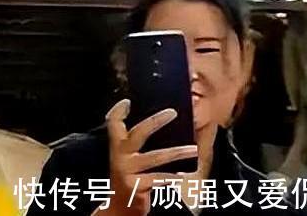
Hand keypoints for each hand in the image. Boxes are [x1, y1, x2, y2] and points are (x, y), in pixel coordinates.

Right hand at [102, 99, 198, 215]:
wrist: (119, 208)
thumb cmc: (130, 179)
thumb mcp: (128, 160)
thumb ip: (136, 145)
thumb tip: (162, 127)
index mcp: (116, 147)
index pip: (113, 123)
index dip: (118, 111)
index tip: (127, 102)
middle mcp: (119, 156)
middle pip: (138, 133)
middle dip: (156, 121)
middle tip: (173, 113)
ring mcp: (127, 171)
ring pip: (156, 157)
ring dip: (177, 152)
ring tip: (194, 150)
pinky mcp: (136, 186)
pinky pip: (159, 178)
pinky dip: (172, 176)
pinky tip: (183, 176)